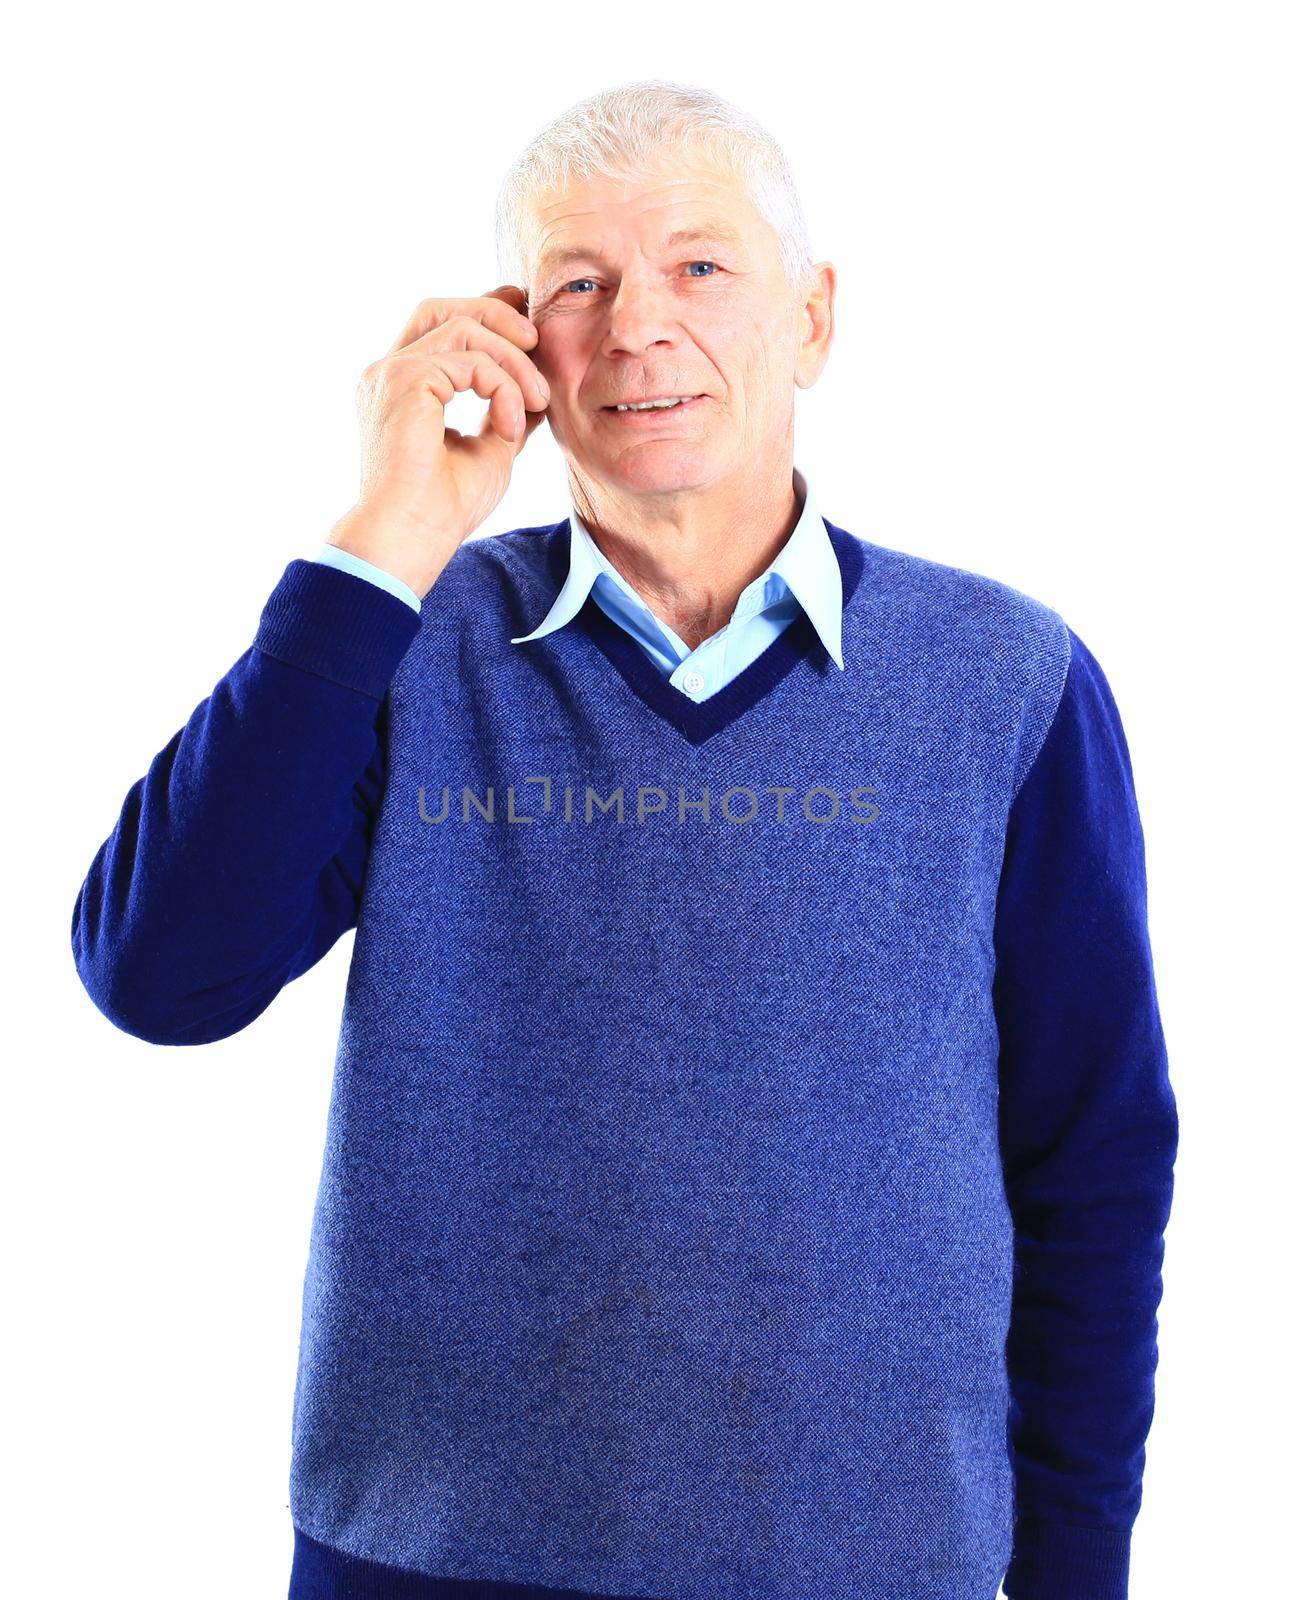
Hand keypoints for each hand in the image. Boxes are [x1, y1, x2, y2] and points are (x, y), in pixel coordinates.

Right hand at [326, 285, 549, 596]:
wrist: (413, 538)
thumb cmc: (443, 509)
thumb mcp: (490, 451)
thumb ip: (506, 413)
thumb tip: (538, 391)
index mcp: (403, 388)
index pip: (440, 326)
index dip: (484, 311)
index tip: (526, 319)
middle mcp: (389, 373)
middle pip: (444, 309)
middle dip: (497, 313)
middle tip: (537, 341)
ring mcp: (391, 373)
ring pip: (463, 327)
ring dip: (513, 360)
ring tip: (539, 399)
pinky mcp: (404, 381)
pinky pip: (471, 361)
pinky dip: (503, 388)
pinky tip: (512, 427)